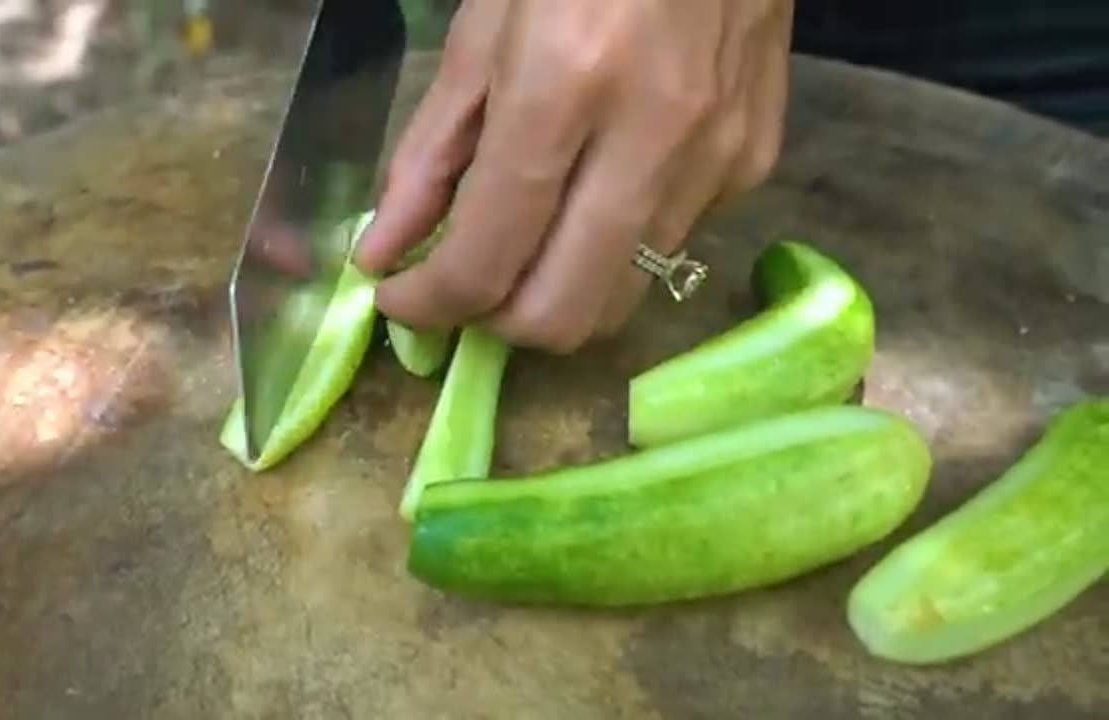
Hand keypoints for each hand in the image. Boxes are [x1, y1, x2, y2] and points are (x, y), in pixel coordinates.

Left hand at [353, 0, 793, 352]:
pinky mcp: (754, 161)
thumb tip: (384, 251)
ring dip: (557, 293)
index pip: (488, 257)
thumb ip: (429, 152)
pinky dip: (615, 246)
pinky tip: (599, 188)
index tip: (399, 298)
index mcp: (563, 86)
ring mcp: (716, 156)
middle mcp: (652, 137)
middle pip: (564, 314)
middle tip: (464, 283)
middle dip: (496, 323)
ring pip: (622, 298)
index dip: (428, 303)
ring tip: (525, 243)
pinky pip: (670, 247)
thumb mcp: (481, 29)